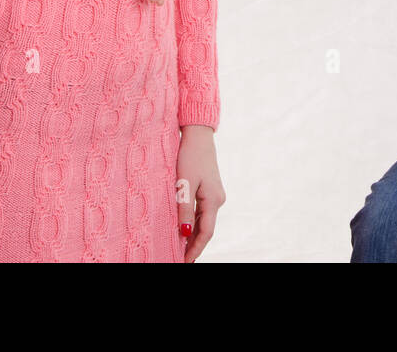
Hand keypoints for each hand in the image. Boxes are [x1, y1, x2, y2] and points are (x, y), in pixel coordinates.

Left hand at [175, 125, 225, 261]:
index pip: (206, 232)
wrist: (198, 135)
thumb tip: (184, 233)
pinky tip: (183, 227)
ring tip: (178, 248)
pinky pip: (201, 211)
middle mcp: (218, 199)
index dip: (195, 249)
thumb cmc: (190, 156)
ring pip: (203, 220)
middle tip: (179, 258)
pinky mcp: (209, 189)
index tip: (184, 262)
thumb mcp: (184, 184)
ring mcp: (214, 194)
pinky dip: (193, 221)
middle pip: (206, 229)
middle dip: (193, 245)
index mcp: (213, 200)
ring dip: (192, 234)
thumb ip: (184, 210)